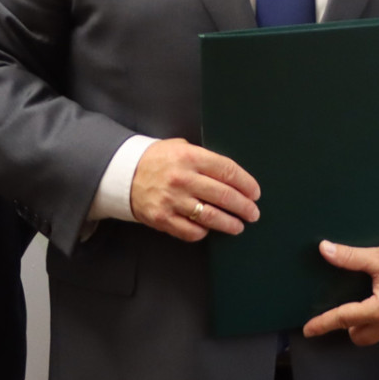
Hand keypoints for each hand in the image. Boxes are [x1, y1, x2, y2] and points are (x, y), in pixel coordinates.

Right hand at [129, 138, 259, 241]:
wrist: (123, 173)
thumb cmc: (158, 159)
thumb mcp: (181, 147)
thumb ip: (205, 159)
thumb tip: (235, 178)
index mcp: (190, 157)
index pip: (228, 171)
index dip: (246, 184)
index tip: (255, 193)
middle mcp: (182, 178)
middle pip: (224, 196)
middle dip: (244, 207)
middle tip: (253, 213)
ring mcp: (172, 200)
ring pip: (210, 216)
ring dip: (229, 223)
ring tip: (239, 226)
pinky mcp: (162, 218)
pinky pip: (190, 230)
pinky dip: (203, 232)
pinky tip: (209, 229)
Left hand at [302, 242, 378, 344]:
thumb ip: (351, 257)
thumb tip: (326, 250)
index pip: (344, 318)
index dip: (323, 324)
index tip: (309, 330)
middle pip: (358, 335)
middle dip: (351, 325)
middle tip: (355, 305)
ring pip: (376, 336)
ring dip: (371, 325)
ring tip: (378, 303)